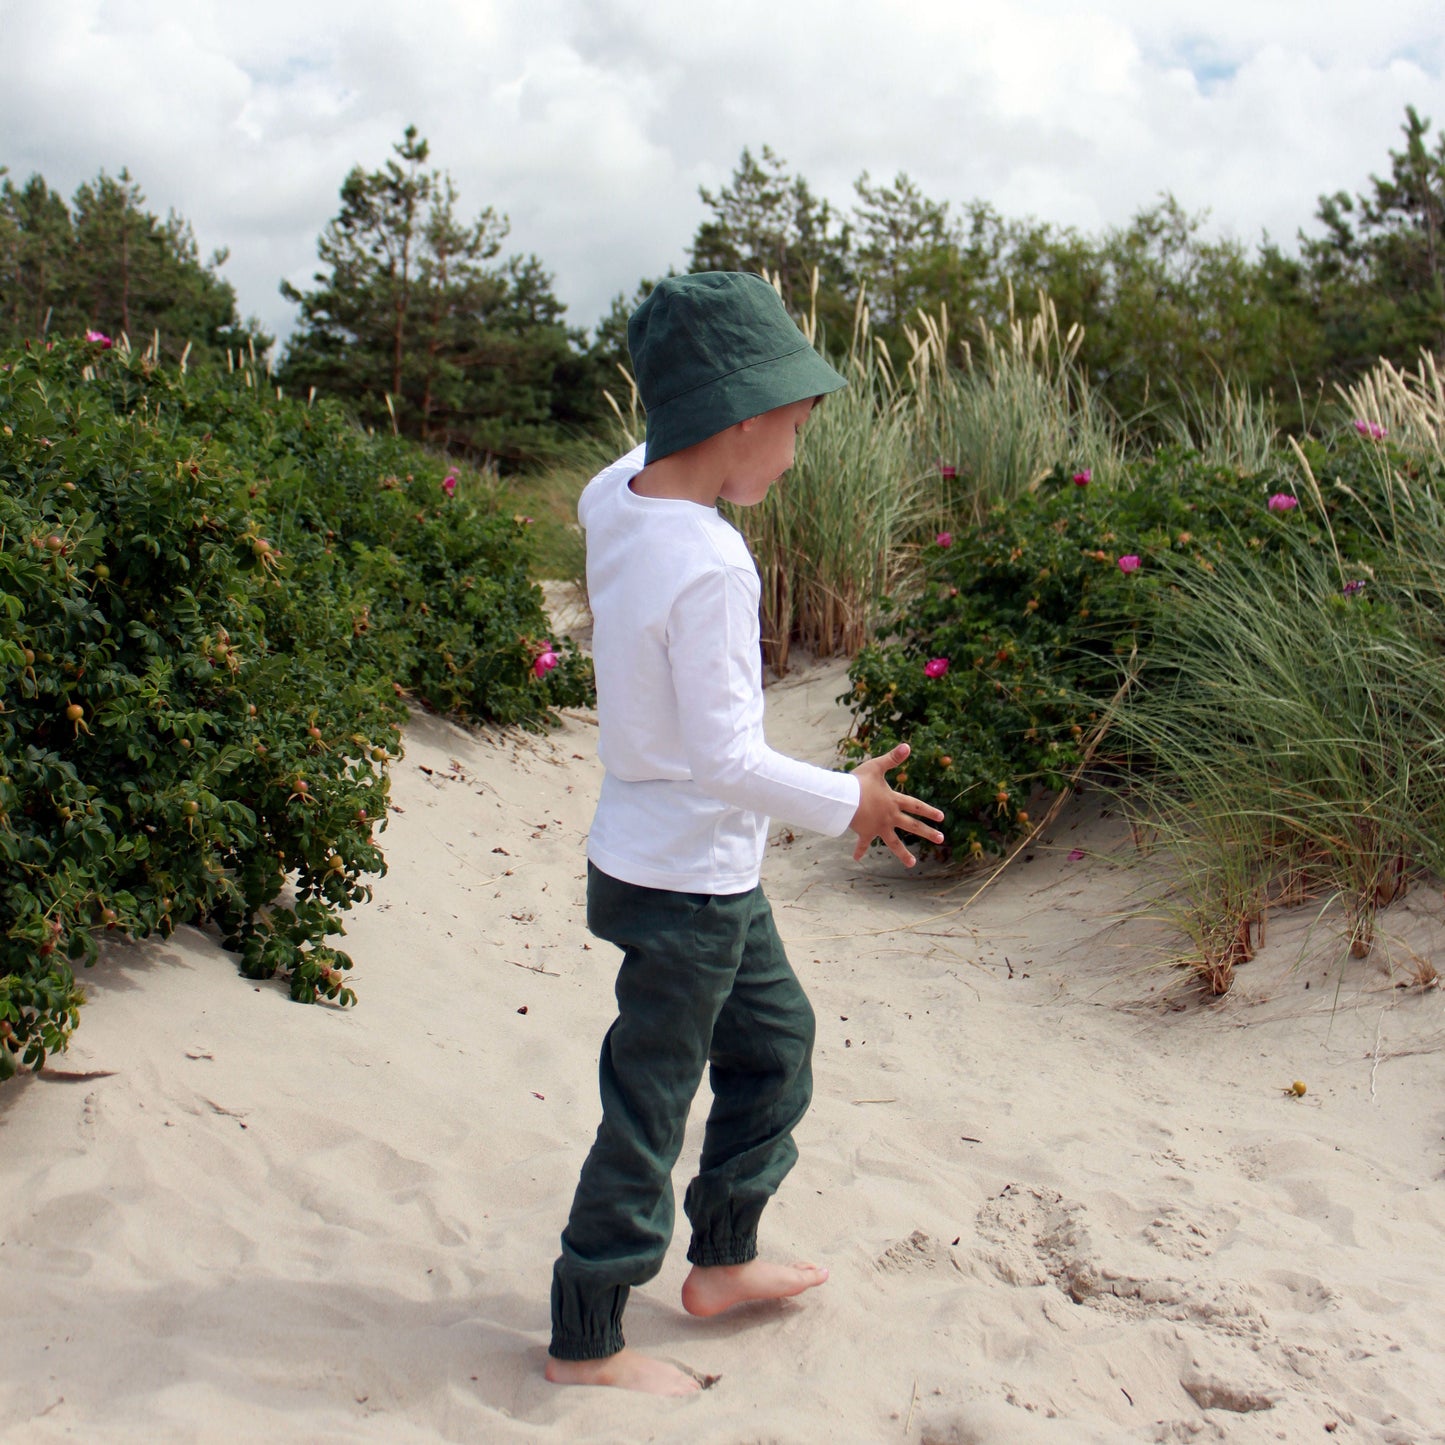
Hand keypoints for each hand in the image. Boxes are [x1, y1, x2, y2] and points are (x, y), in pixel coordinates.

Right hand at [847, 742, 945, 867]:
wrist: (843, 798)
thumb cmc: (858, 781)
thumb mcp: (877, 767)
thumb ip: (892, 758)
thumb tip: (907, 746)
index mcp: (893, 801)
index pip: (916, 806)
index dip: (929, 811)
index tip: (941, 818)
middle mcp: (889, 816)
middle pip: (912, 826)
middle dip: (928, 833)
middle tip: (941, 839)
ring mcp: (878, 826)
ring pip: (894, 843)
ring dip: (903, 854)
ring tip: (912, 864)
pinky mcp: (865, 832)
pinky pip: (862, 843)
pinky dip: (859, 850)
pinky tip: (857, 859)